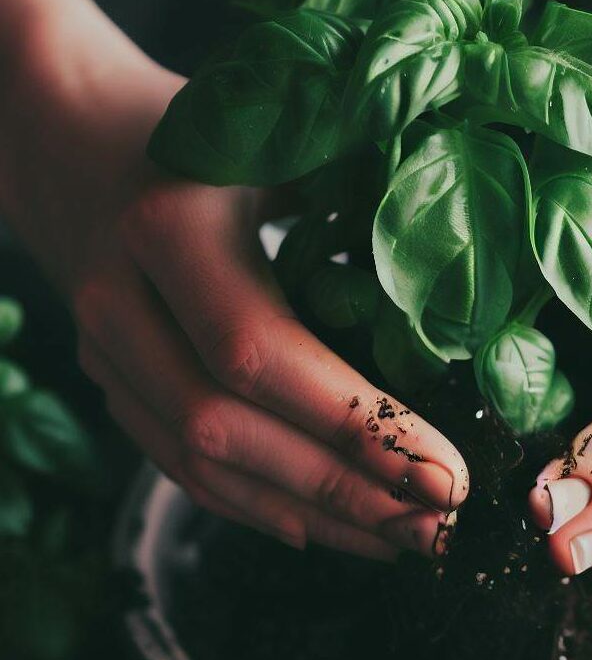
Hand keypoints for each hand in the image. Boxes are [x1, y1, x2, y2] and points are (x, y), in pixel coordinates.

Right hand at [0, 13, 466, 558]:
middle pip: (229, 430)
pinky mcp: (110, 380)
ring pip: (202, 465)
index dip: (356, 427)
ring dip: (310, 516)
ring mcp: (105, 351)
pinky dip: (257, 507)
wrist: (63, 129)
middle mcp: (121, 301)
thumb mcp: (273, 137)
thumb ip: (354, 201)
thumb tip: (459, 294)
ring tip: (401, 540)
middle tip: (440, 528)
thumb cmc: (190, 120)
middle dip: (345, 493)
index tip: (446, 472)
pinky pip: (179, 465)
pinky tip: (325, 529)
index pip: (262, 354)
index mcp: (169, 225)